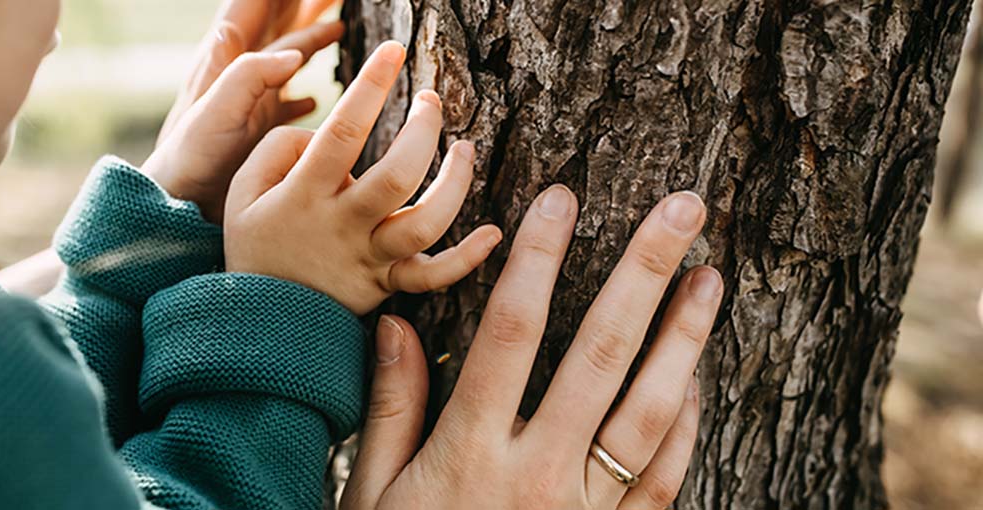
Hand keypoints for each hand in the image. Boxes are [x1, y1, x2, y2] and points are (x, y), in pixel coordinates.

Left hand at [142, 0, 340, 222]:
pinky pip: (289, 101)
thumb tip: (294, 53)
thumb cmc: (192, 156)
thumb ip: (250, 74)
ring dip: (312, 40)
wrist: (180, 201)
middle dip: (303, 5)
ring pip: (288, 57)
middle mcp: (241, 73)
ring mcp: (253, 100)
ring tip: (338, 25)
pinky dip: (306, 95)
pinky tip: (315, 101)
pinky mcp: (259, 129)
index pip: (259, 5)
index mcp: (230, 58)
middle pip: (278, 22)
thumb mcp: (219, 109)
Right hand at [223, 42, 501, 314]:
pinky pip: (432, 276)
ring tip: (464, 149)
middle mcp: (343, 225)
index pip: (344, 131)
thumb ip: (278, 149)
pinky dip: (467, 259)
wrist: (257, 324)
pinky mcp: (387, 285)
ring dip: (456, 183)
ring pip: (425, 222)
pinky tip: (493, 234)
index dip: (370, 85)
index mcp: (305, 194)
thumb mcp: (242, 191)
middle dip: (423, 130)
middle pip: (397, 175)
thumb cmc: (254, 245)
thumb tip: (322, 133)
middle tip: (431, 100)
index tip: (394, 51)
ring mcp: (369, 258)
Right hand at [341, 189, 721, 508]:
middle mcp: (538, 473)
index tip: (559, 199)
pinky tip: (697, 378)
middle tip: (683, 209)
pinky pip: (663, 476)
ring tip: (710, 278)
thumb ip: (390, 410)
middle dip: (644, 272)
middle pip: (600, 352)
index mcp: (470, 451)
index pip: (511, 331)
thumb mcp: (372, 495)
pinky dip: (686, 424)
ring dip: (684, 339)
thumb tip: (398, 326)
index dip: (537, 258)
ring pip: (650, 410)